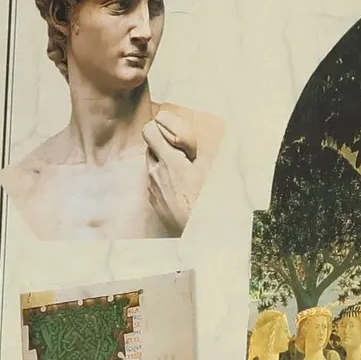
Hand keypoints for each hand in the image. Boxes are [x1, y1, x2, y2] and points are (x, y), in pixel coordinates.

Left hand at [143, 115, 198, 233]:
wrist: (200, 232)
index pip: (149, 131)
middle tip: (183, 152)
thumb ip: (202, 144)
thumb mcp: (211, 166)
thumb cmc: (207, 198)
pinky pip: (154, 183)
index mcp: (169, 160)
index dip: (160, 127)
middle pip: (150, 148)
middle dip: (163, 146)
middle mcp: (155, 173)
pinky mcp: (154, 202)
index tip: (173, 133)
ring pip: (152, 166)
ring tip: (183, 171)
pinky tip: (179, 188)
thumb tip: (208, 127)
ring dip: (163, 163)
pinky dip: (163, 180)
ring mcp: (153, 189)